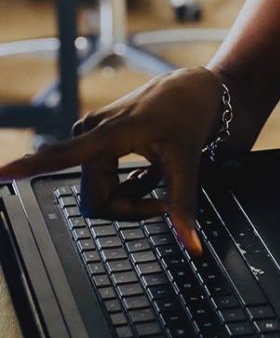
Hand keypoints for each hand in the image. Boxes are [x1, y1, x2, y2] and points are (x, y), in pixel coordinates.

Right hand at [0, 68, 223, 252]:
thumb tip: (193, 248)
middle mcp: (91, 132)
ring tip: (157, 172)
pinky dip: (128, 183)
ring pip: (99, 192)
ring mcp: (89, 134)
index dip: (28, 167)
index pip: (63, 155)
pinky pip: (101, 179)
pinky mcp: (92, 136)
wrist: (194, 89)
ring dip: (131, 193)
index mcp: (111, 133)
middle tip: (162, 202)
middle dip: (129, 207)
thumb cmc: (188, 117)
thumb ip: (183, 206)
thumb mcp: (188, 162)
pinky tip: (148, 168)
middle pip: (95, 199)